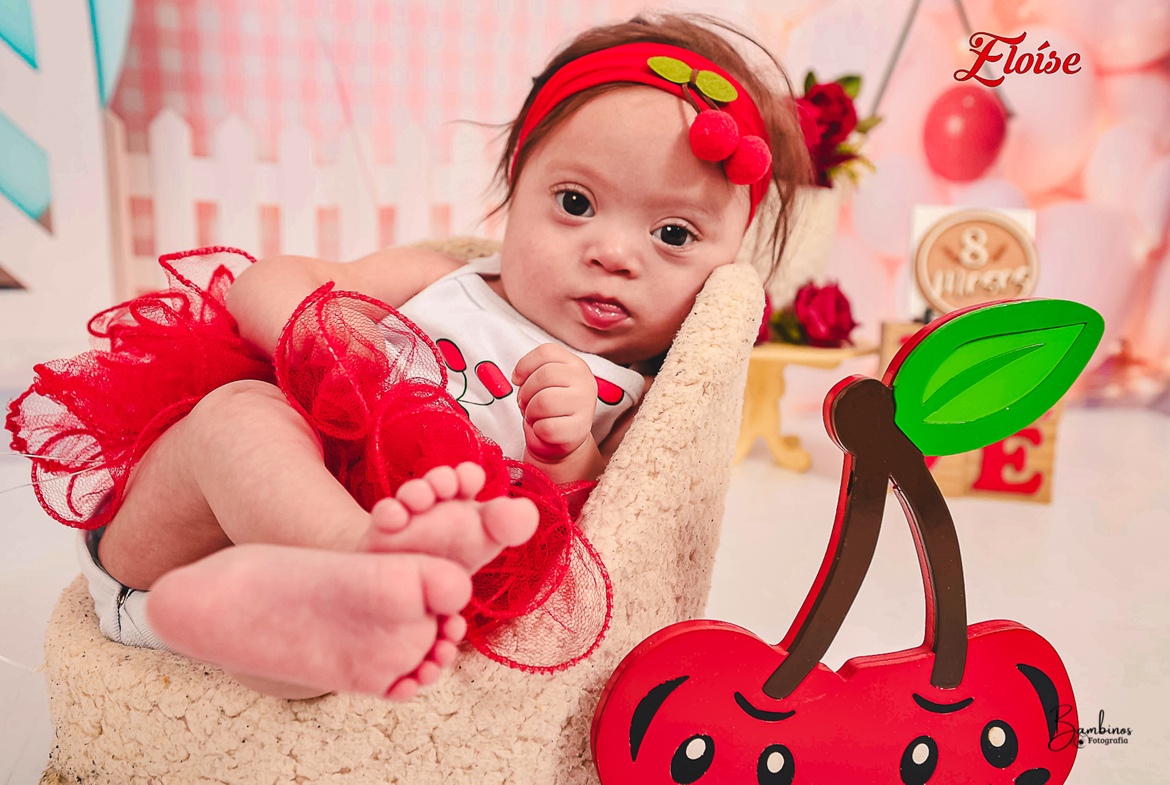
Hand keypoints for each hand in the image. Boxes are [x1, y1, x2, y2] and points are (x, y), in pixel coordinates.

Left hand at [512, 343, 597, 462]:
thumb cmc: (549, 408)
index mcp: (575, 364)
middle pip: (544, 375)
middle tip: (524, 404)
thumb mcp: (545, 382)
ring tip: (534, 416)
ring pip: (544, 401)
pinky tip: (543, 429)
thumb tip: (518, 377)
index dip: (524, 365)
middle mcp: (585, 381)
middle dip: (525, 392)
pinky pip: (547, 427)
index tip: (517, 380)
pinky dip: (537, 430)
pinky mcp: (580, 429)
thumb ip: (534, 371)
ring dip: (530, 412)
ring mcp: (586, 405)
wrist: (563, 440)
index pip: (546, 352)